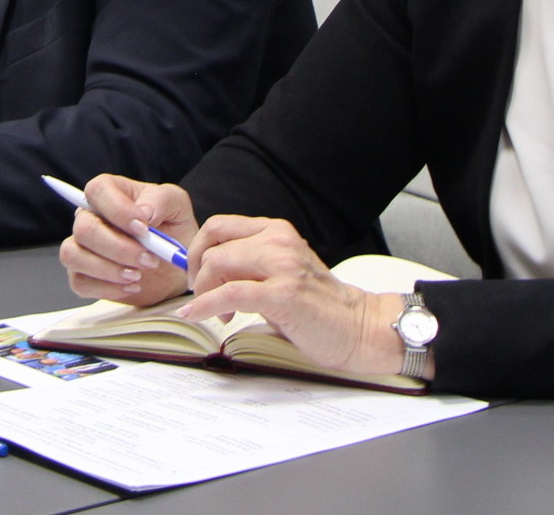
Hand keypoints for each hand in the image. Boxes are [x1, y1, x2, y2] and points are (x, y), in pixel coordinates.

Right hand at [59, 174, 196, 305]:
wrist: (174, 264)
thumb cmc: (172, 228)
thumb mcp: (177, 206)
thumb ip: (161, 200)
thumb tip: (144, 213)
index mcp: (109, 192)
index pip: (97, 191)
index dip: (118, 210)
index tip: (144, 228)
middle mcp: (90, 217)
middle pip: (85, 229)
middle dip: (119, 248)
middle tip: (149, 260)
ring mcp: (82, 247)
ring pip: (73, 255)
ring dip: (109, 269)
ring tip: (138, 275)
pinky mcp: (83, 274)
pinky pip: (80, 283)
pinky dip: (108, 288)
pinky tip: (132, 286)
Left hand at [174, 215, 408, 376]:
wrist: (359, 328)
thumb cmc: (319, 306)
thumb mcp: (282, 272)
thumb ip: (250, 264)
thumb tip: (205, 270)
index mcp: (277, 231)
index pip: (219, 226)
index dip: (197, 249)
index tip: (194, 273)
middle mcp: (279, 241)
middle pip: (213, 246)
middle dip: (197, 274)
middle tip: (200, 297)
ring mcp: (282, 266)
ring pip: (218, 264)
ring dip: (204, 292)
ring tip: (217, 313)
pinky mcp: (283, 294)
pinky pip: (230, 293)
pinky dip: (206, 305)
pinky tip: (198, 315)